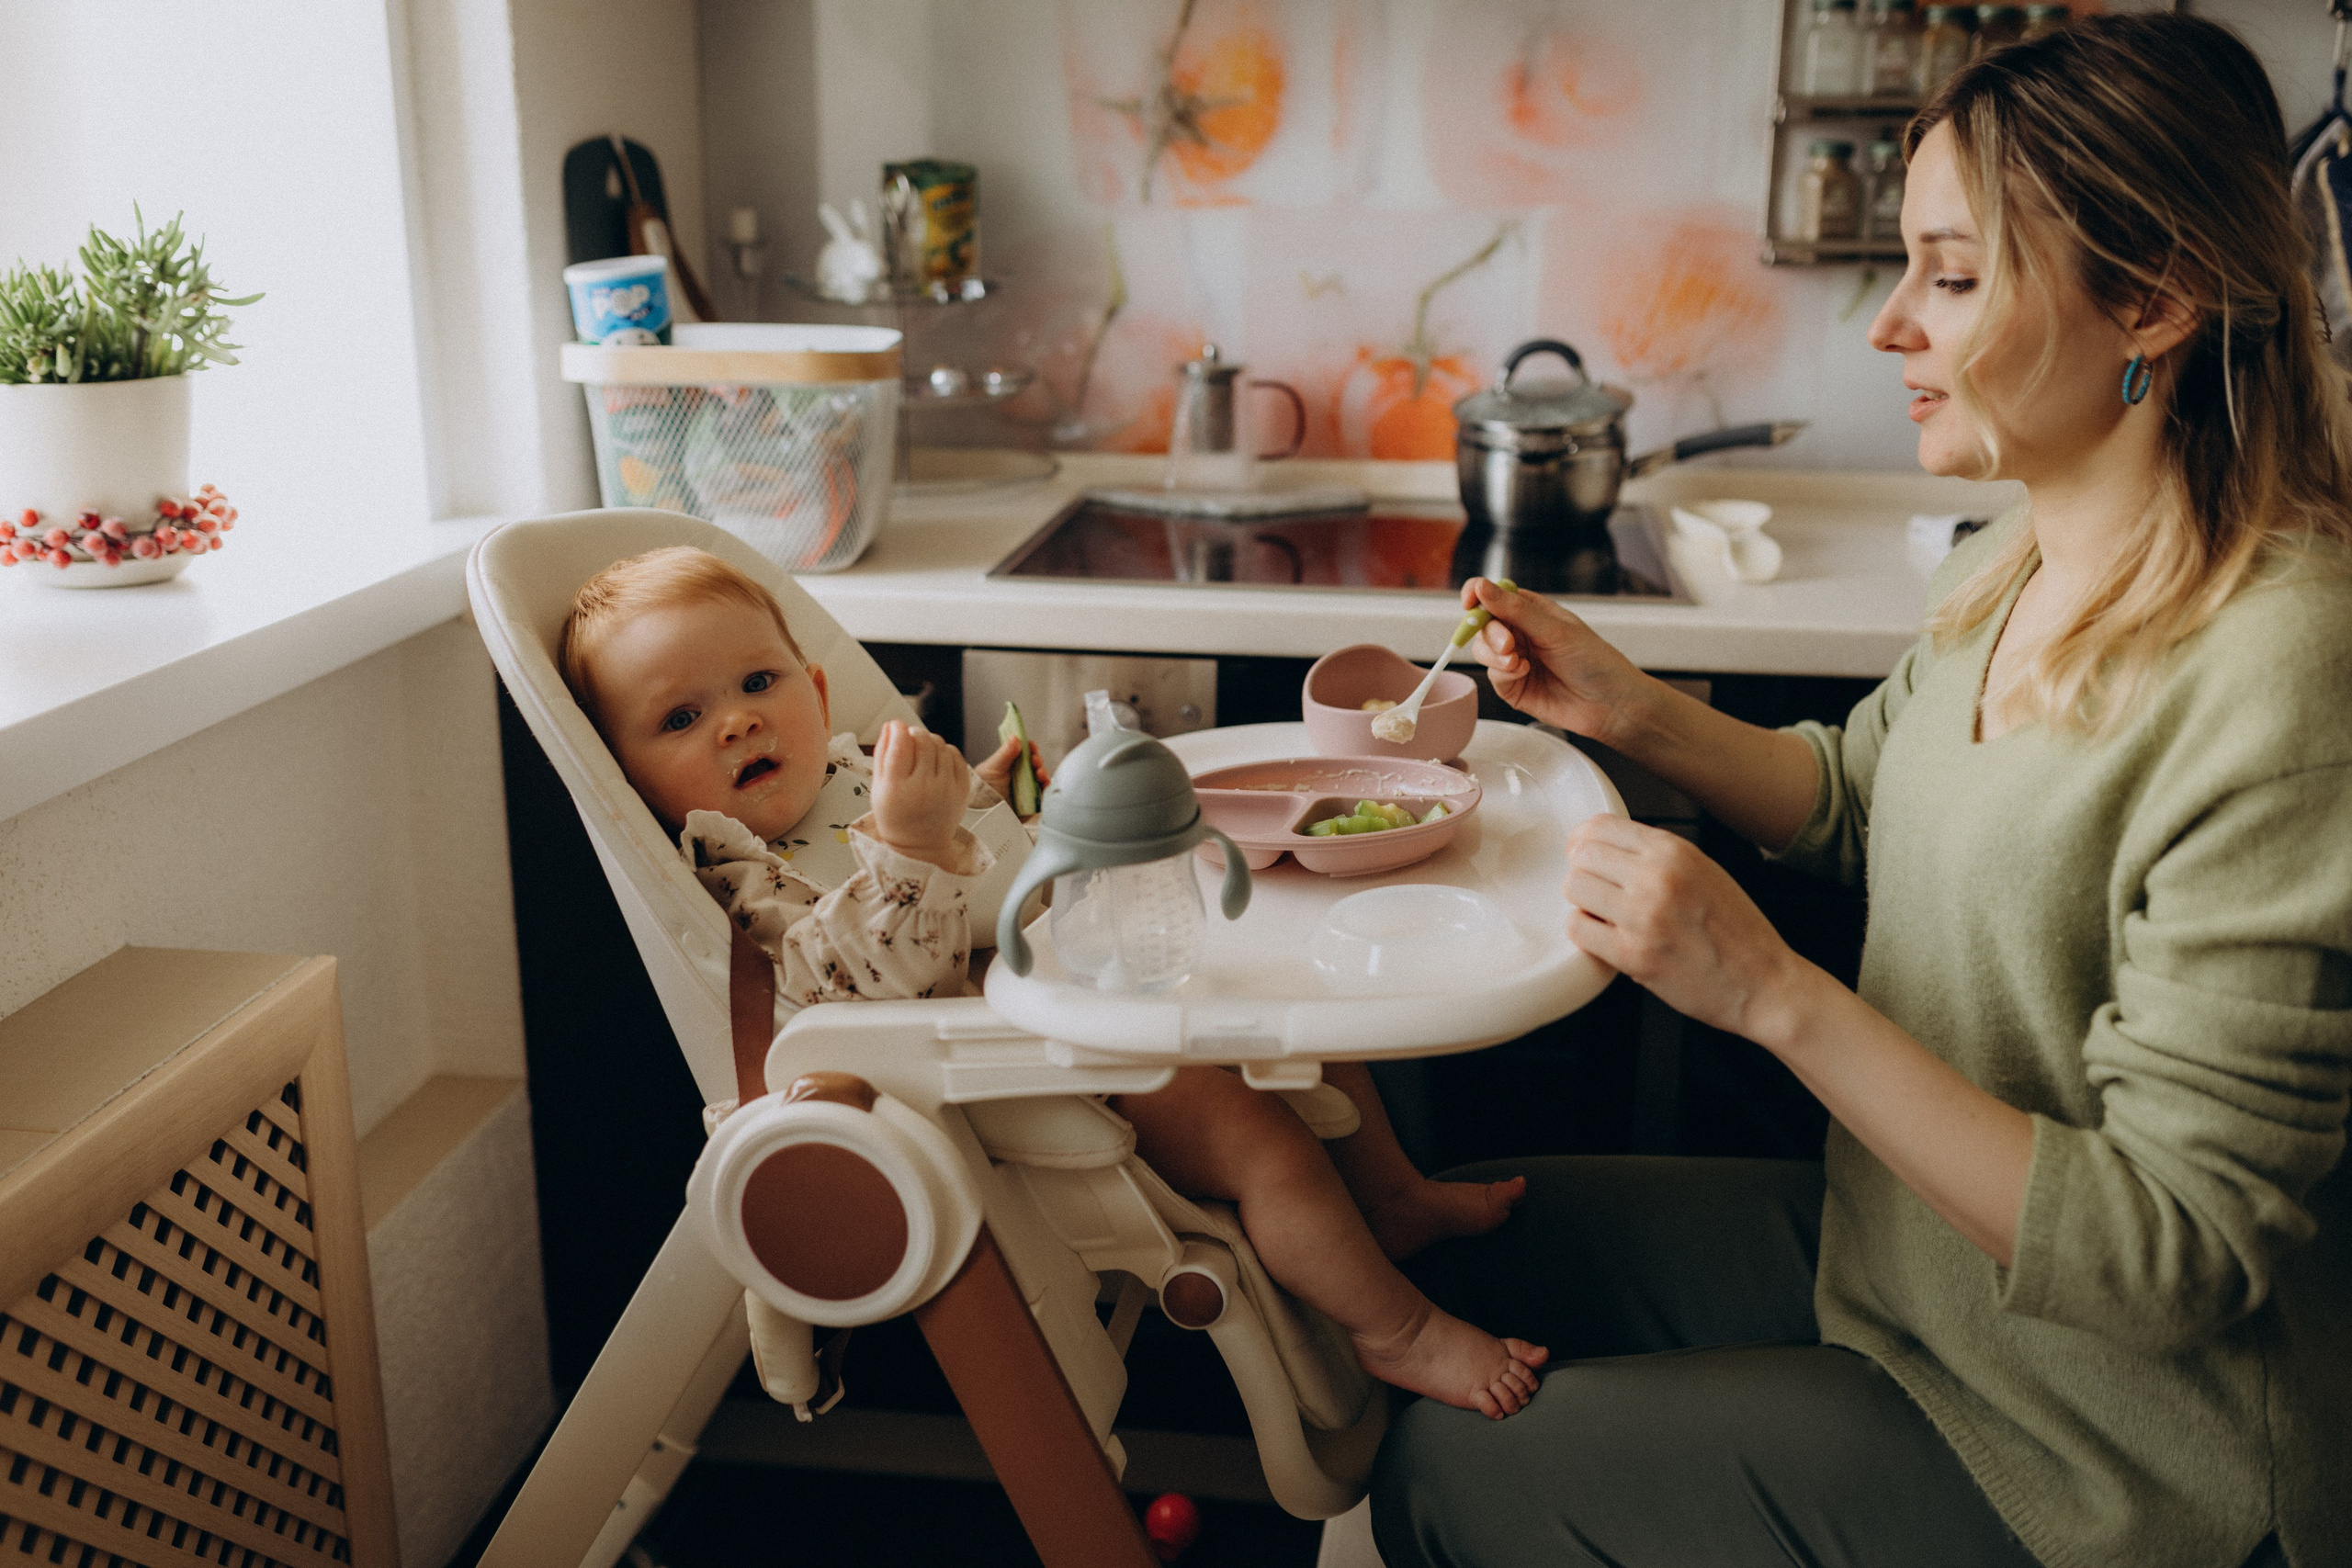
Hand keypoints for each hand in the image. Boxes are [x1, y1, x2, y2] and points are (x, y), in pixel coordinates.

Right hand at [870, 721, 969, 866]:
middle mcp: (923, 788)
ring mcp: (946, 789)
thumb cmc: (896, 816)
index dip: (897, 729)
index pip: (899, 745)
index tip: (895, 727)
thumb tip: (890, 727)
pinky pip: (956, 755)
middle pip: (922, 740)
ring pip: (940, 744)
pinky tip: (937, 760)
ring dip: (930, 740)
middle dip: (914, 733)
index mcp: (897, 788)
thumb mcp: (878, 788)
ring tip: (922, 750)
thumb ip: (882, 755)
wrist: (920, 845)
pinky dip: (946, 751)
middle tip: (909, 738)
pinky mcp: (962, 790)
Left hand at [972, 734, 1049, 811]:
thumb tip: (1015, 737)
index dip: (1030, 748)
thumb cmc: (982, 789)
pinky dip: (1046, 789)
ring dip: (1043, 773)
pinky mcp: (1031, 803)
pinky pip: (1043, 795)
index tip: (1031, 746)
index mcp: (1010, 765)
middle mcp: (1019, 776)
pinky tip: (1045, 784)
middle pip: (1035, 765)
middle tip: (1034, 760)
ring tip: (1039, 773)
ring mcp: (1026, 789)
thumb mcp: (993, 768)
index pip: (1024, 753)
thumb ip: (1005, 753)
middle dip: (1037, 761)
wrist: (981, 812)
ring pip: (1041, 779)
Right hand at [1459, 577, 1649, 745]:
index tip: (1470, 602)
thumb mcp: (1554, 629)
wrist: (1609, 704)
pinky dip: (1504, 674)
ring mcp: (1515, 660)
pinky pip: (1493, 676)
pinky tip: (1523, 674)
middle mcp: (1521, 633)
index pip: (1493, 595)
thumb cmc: (1593, 660)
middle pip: (1483, 625)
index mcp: (1531, 610)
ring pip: (1483, 651)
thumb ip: (1514, 609)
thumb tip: (1481, 586)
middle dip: (1490, 633)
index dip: (1477, 596)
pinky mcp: (1513, 687)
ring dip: (1494, 655)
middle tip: (1508, 644)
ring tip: (1517, 663)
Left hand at [1561, 815, 1811, 1045]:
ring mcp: (1643, 915)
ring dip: (1583, 902)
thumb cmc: (1739, 933)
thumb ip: (1659, 857)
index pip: (1601, 825)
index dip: (1584, 841)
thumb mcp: (1705, 872)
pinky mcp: (1632, 955)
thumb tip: (1609, 848)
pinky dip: (1585, 933)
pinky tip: (1605, 938)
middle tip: (1596, 890)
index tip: (1584, 854)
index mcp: (1675, 852)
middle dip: (1583, 871)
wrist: (1764, 984)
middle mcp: (1657, 877)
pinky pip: (1578, 929)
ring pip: (1574, 888)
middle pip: (1582, 855)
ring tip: (1604, 916)